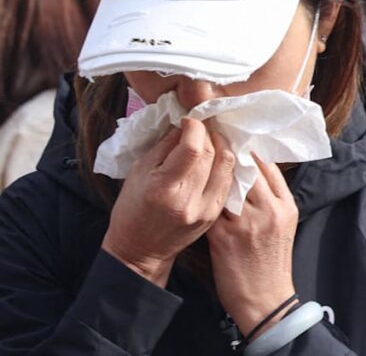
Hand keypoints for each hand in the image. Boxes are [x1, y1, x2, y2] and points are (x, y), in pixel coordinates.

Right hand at [102, 118, 235, 286]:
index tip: (190, 120)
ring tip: (212, 137)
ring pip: (228, 166)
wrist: (141, 250)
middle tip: (203, 124)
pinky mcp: (215, 214)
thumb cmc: (132, 209)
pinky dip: (226, 164)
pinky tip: (218, 156)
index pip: (193, 149)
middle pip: (213, 154)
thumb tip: (185, 124)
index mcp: (164, 188)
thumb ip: (165, 146)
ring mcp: (206, 209)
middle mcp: (189, 200)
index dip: (195, 127)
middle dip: (209, 133)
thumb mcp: (139, 172)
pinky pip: (229, 181)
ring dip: (223, 145)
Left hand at [207, 154, 297, 338]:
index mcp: (286, 206)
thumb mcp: (284, 227)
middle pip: (248, 169)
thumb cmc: (273, 264)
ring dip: (213, 170)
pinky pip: (211, 206)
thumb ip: (272, 201)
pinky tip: (191, 186)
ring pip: (227, 184)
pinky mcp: (224, 237)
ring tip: (200, 156)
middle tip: (214, 137)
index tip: (236, 139)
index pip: (269, 167)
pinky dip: (201, 195)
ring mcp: (246, 223)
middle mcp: (269, 210)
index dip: (251, 151)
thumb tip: (254, 176)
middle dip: (230, 152)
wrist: (266, 300)